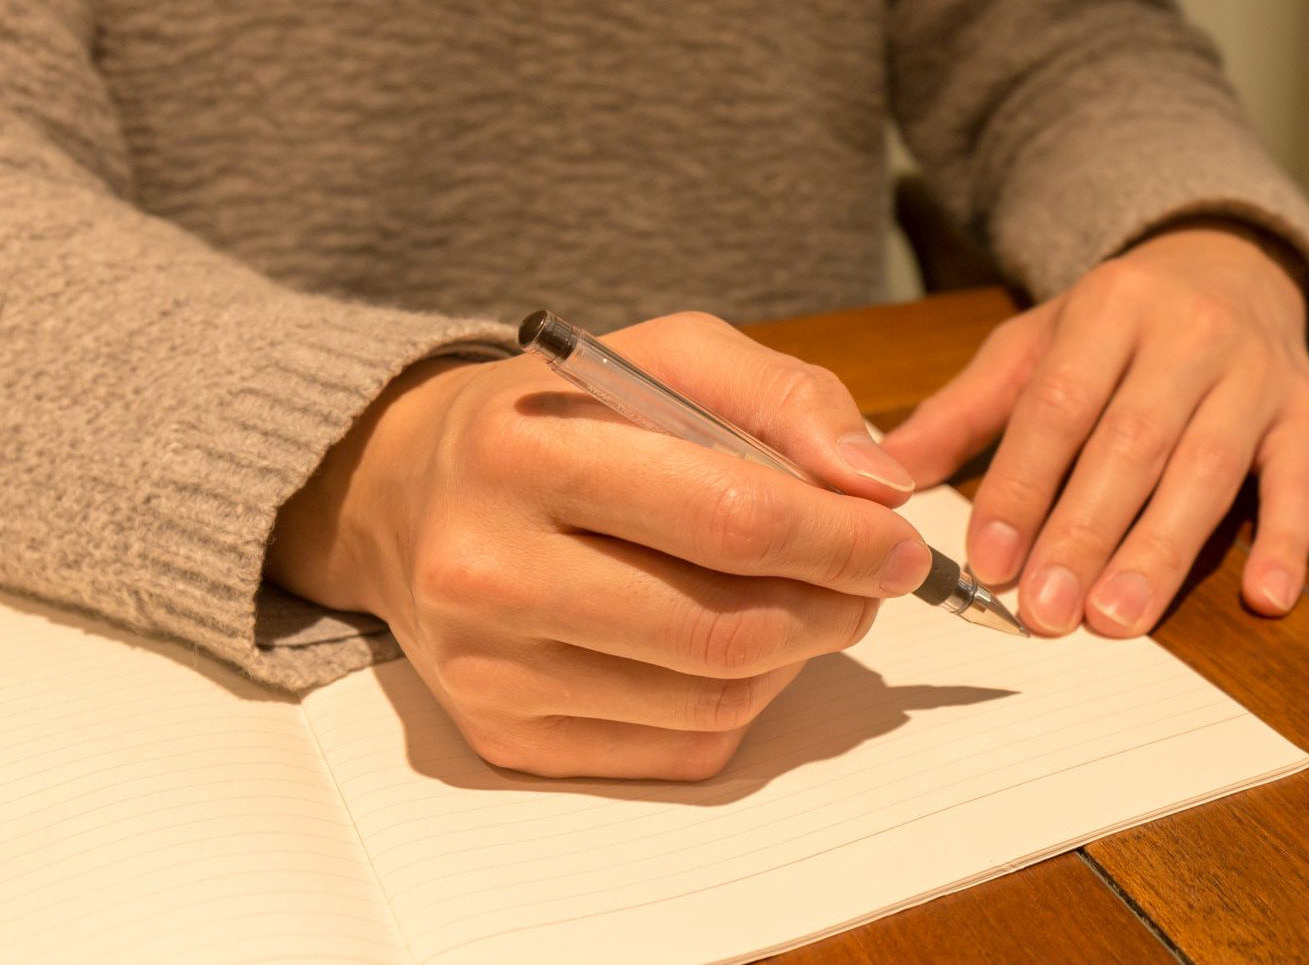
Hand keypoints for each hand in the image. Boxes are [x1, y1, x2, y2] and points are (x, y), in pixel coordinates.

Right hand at [267, 313, 929, 779]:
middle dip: (835, 606)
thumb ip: (783, 396)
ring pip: (711, 700)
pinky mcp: (505, 739)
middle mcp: (487, 568)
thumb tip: (876, 485)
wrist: (406, 495)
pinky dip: (740, 704)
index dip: (841, 539)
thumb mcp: (663, 357)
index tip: (902, 540)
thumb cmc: (557, 418)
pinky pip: (676, 750)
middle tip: (874, 580)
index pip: (726, 517)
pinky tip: (737, 648)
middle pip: (722, 627)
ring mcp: (489, 668)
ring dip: (797, 656)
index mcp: (523, 450)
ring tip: (811, 604)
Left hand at [882, 224, 1308, 636]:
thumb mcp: (1034, 345)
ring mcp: (1254, 374)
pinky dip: (1287, 541)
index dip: (1023, 486)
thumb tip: (885, 476)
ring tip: (1119, 618)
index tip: (988, 560)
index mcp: (1108, 309)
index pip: (1059, 407)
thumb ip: (963, 412)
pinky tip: (1266, 600)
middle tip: (1047, 611)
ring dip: (1163, 549)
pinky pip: (1302, 480)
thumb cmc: (1116, 324)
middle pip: (1132, 443)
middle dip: (1085, 532)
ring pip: (1210, 468)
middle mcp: (1188, 334)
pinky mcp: (1304, 411)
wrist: (1230, 263)